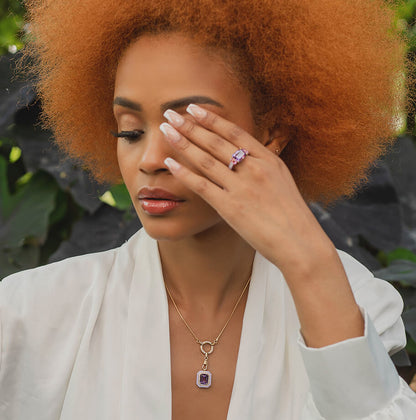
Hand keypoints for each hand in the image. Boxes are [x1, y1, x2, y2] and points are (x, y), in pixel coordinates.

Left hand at [160, 104, 331, 275]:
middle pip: (215, 142)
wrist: (300, 242)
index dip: (211, 118)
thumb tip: (243, 153)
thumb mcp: (281, 179)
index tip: (193, 108)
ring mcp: (242, 188)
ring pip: (205, 159)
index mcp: (268, 159)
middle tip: (170, 114)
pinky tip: (170, 162)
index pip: (234, 132)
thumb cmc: (292, 214)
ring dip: (183, 143)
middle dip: (190, 126)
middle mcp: (254, 168)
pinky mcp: (231, 208)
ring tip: (165, 131)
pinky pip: (202, 185)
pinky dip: (184, 173)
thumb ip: (262, 164)